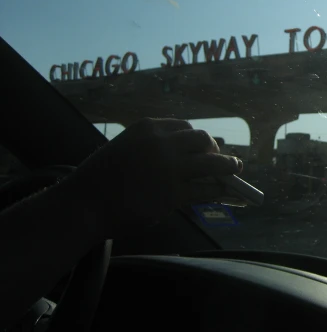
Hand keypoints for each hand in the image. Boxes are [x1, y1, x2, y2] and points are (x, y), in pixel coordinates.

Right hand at [62, 118, 241, 237]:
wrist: (85, 203)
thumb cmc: (103, 179)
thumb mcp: (126, 148)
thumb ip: (153, 148)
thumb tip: (185, 158)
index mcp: (149, 128)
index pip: (185, 127)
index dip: (198, 139)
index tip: (206, 146)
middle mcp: (162, 143)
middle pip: (203, 140)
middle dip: (214, 149)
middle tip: (222, 160)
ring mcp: (170, 167)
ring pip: (212, 162)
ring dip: (228, 166)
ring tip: (236, 170)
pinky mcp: (174, 193)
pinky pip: (206, 189)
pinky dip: (219, 190)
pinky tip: (224, 192)